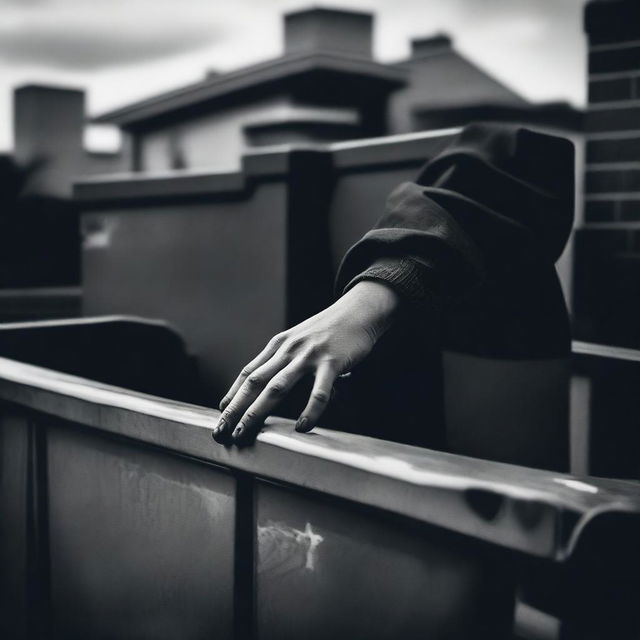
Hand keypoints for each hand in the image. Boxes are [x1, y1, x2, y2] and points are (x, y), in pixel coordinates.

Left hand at [212, 280, 399, 444]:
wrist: (357, 311)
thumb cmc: (328, 329)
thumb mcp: (298, 339)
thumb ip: (283, 359)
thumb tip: (267, 383)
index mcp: (279, 345)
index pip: (249, 373)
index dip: (233, 393)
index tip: (221, 412)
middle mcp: (288, 350)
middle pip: (255, 382)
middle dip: (236, 408)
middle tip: (222, 429)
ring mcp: (309, 356)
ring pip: (277, 387)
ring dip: (257, 411)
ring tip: (246, 431)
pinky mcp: (331, 362)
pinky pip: (318, 391)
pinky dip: (309, 410)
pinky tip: (302, 426)